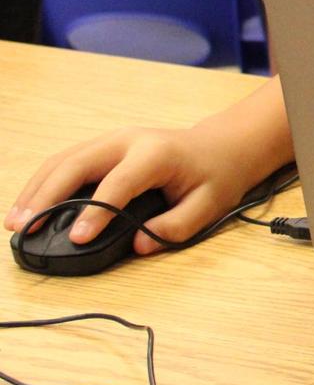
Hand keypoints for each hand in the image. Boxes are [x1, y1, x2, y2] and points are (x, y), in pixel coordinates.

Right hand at [6, 126, 272, 254]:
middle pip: (76, 164)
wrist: (221, 146)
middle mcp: (128, 141)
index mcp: (156, 154)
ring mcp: (112, 140)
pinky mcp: (102, 147)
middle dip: (47, 196)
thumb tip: (140, 243)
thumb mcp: (210, 205)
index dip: (96, 212)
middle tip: (24, 228)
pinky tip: (30, 206)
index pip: (118, 184)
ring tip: (16, 221)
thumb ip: (176, 226)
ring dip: (37, 189)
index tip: (76, 239)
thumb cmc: (216, 176)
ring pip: (63, 160)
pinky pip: (66, 161)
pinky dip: (44, 182)